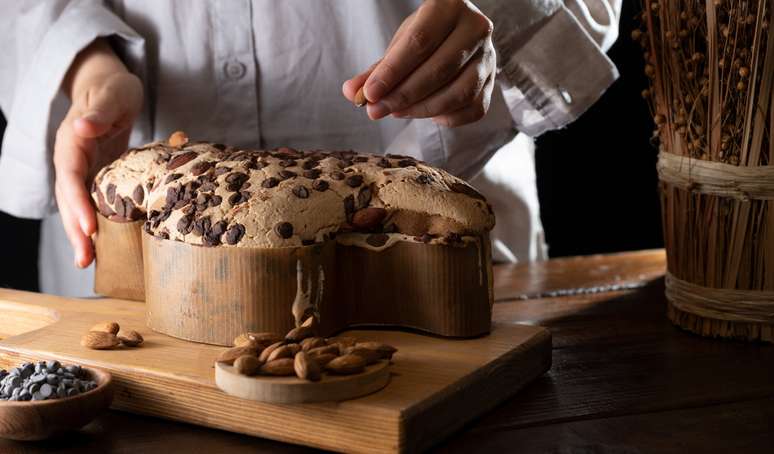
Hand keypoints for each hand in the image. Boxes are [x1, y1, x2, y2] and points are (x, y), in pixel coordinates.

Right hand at [54, 39, 142, 267]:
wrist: (109, 86)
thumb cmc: (114, 88)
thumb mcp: (113, 94)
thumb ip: (99, 112)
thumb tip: (81, 128)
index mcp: (72, 141)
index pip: (71, 177)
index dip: (78, 203)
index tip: (89, 228)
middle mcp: (71, 159)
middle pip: (68, 199)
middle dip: (75, 230)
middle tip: (85, 260)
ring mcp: (81, 168)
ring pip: (75, 205)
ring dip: (80, 234)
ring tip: (87, 263)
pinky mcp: (94, 175)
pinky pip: (90, 202)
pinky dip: (93, 223)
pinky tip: (102, 245)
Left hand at [343, 0, 495, 126]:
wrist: (456, 37)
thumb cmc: (424, 38)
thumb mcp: (399, 45)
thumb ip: (376, 70)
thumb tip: (351, 93)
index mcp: (450, 6)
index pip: (420, 42)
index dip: (392, 72)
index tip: (369, 94)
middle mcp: (476, 28)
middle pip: (439, 69)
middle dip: (403, 95)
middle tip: (376, 110)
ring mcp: (489, 57)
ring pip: (458, 92)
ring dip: (422, 109)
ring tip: (396, 112)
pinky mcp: (493, 83)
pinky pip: (472, 109)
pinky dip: (446, 118)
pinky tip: (427, 113)